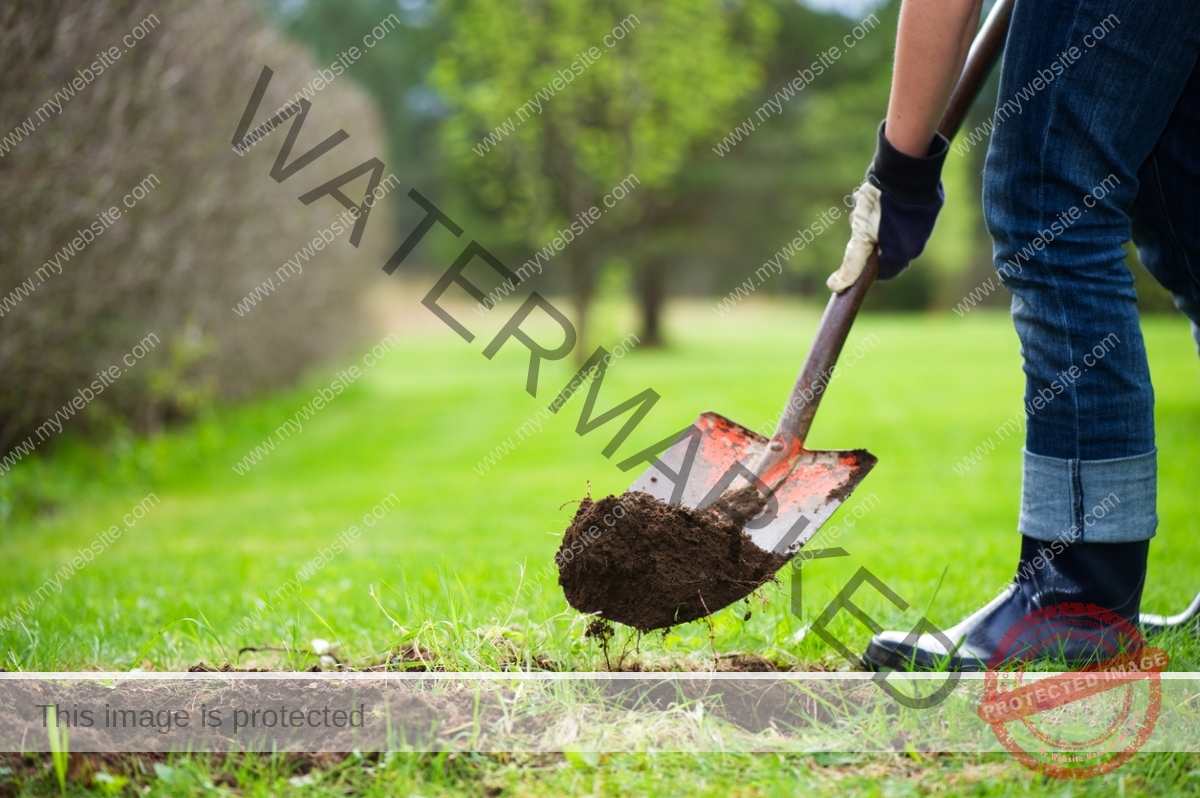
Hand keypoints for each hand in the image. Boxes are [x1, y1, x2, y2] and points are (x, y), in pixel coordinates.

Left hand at [826, 121, 948, 291]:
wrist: (906, 167)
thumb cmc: (882, 205)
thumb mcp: (861, 236)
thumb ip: (851, 263)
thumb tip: (835, 286)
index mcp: (906, 253)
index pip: (884, 271)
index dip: (864, 265)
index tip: (852, 253)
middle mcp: (917, 241)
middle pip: (883, 248)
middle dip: (864, 236)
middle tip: (856, 220)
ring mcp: (921, 223)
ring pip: (886, 228)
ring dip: (869, 219)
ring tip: (862, 202)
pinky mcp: (922, 205)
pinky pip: (897, 213)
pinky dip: (881, 207)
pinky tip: (871, 193)